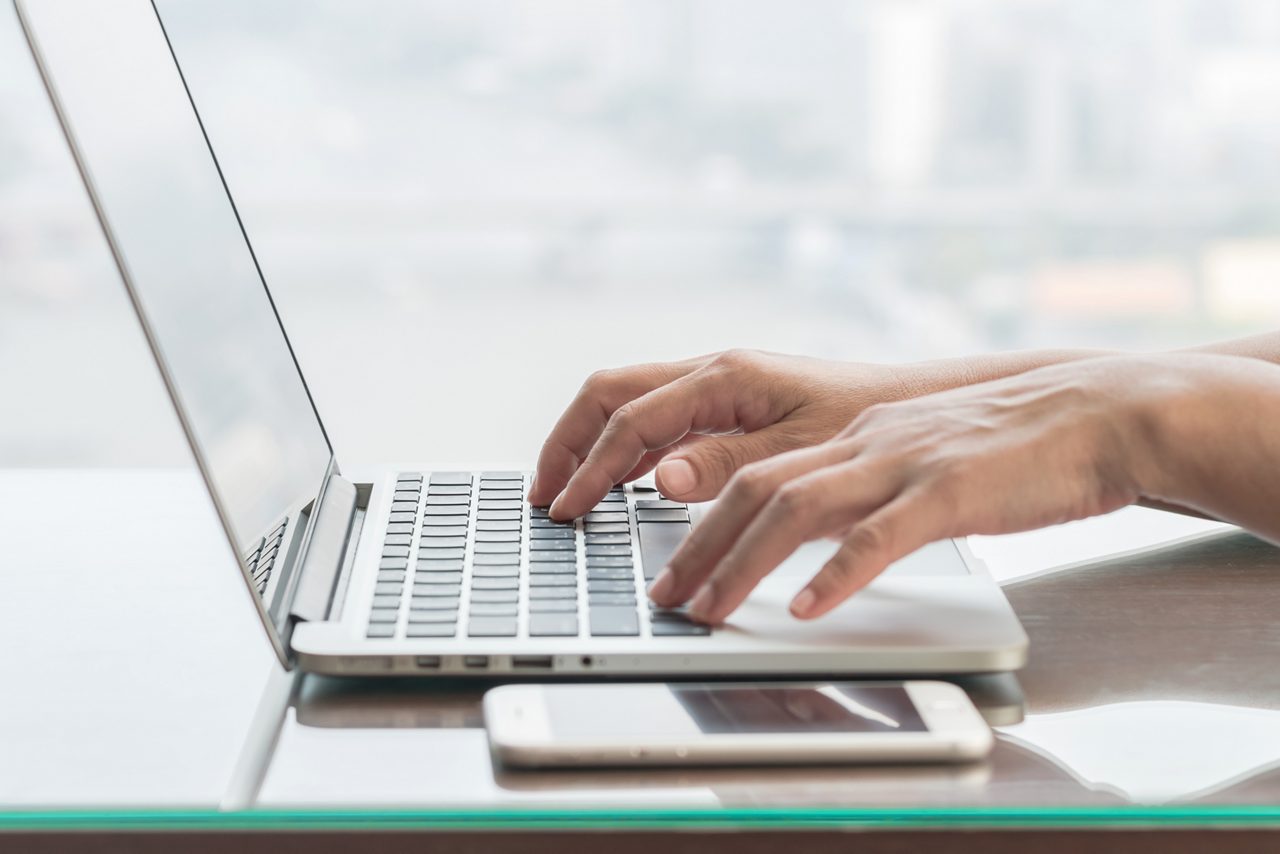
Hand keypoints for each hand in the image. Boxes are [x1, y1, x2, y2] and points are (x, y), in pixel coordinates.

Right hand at [528, 350, 918, 518]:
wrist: (913, 409)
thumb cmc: (867, 425)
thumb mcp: (797, 453)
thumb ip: (725, 464)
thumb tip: (658, 477)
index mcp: (723, 377)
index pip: (630, 419)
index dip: (590, 466)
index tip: (564, 508)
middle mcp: (713, 373)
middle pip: (610, 394)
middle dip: (568, 442)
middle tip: (545, 494)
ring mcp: (718, 387)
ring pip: (629, 404)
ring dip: (592, 445)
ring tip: (567, 492)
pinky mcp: (728, 406)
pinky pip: (658, 421)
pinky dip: (627, 451)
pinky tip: (621, 485)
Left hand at [649, 356, 1174, 623]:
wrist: (1095, 415)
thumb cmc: (1008, 448)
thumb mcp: (916, 459)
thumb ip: (862, 488)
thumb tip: (810, 532)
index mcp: (852, 434)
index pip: (752, 470)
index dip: (697, 518)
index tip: (667, 564)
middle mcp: (864, 441)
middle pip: (754, 486)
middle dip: (697, 545)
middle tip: (661, 598)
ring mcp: (904, 462)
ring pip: (798, 505)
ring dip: (741, 561)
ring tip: (705, 610)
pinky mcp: (952, 490)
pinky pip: (882, 533)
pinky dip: (839, 572)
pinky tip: (808, 608)